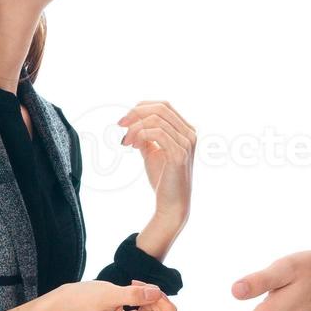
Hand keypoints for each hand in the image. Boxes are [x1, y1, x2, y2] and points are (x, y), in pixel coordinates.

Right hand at [49, 279, 176, 310]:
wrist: (61, 306)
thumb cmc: (82, 301)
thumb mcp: (110, 294)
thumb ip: (136, 294)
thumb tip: (158, 292)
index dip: (167, 310)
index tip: (156, 292)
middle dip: (158, 299)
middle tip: (142, 284)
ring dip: (150, 296)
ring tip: (134, 283)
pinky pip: (143, 309)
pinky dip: (142, 296)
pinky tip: (132, 286)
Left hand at [117, 101, 196, 252]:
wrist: (171, 204)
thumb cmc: (163, 178)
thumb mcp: (152, 151)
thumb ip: (146, 136)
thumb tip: (131, 123)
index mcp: (186, 130)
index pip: (164, 106)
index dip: (142, 107)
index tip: (124, 119)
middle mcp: (190, 134)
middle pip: (161, 108)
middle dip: (137, 113)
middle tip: (120, 124)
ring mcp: (186, 143)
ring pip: (157, 120)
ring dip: (136, 127)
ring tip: (127, 141)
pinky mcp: (179, 154)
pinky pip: (158, 133)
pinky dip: (141, 135)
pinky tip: (133, 145)